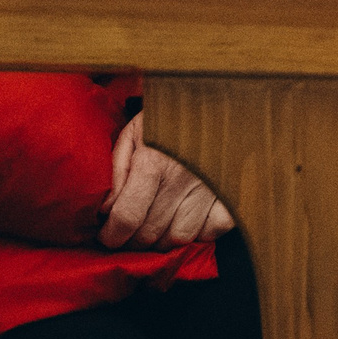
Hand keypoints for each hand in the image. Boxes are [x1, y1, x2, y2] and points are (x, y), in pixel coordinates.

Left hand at [101, 116, 232, 249]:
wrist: (218, 97)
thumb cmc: (170, 116)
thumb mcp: (134, 132)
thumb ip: (116, 171)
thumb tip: (106, 211)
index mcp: (153, 162)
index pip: (126, 218)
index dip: (110, 236)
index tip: (106, 235)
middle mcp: (183, 179)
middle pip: (150, 234)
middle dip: (131, 241)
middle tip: (127, 231)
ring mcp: (210, 188)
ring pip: (179, 239)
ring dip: (162, 240)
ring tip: (155, 225)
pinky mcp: (231, 193)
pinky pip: (212, 231)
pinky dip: (198, 232)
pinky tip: (188, 218)